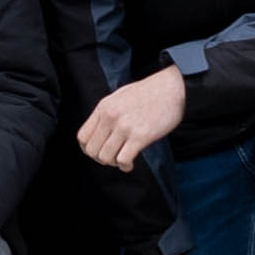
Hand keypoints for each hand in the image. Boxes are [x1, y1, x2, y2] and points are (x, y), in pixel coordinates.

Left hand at [76, 68, 191, 170]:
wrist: (172, 88)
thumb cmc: (148, 93)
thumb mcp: (119, 97)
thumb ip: (107, 113)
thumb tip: (99, 131)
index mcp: (103, 108)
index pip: (82, 137)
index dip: (88, 149)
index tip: (100, 151)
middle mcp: (111, 117)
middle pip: (92, 150)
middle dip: (101, 159)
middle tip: (113, 157)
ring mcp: (125, 127)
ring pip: (106, 157)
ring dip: (114, 163)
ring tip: (123, 159)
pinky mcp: (141, 136)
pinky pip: (123, 160)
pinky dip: (125, 166)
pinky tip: (131, 163)